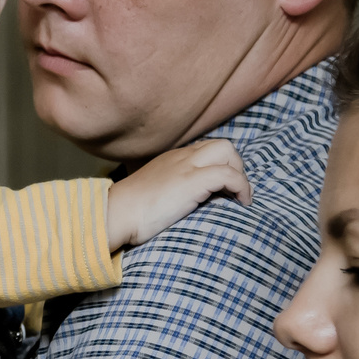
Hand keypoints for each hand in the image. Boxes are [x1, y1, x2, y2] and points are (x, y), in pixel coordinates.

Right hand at [105, 137, 251, 249]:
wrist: (116, 213)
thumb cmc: (129, 213)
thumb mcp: (151, 194)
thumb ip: (167, 191)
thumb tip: (178, 205)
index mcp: (171, 160)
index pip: (206, 150)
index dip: (221, 167)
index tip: (223, 190)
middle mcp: (181, 157)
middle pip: (222, 146)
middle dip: (236, 167)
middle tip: (232, 193)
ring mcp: (187, 166)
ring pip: (228, 152)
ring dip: (240, 174)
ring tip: (237, 197)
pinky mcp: (192, 180)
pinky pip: (229, 174)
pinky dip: (242, 187)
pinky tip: (241, 203)